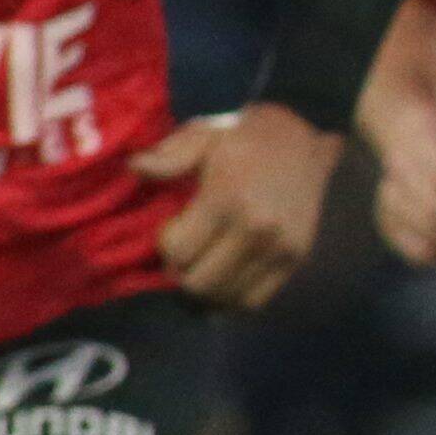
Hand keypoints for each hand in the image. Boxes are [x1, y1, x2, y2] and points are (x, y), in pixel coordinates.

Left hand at [134, 105, 337, 307]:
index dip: (167, 246)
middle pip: (199, 283)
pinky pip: (255, 300)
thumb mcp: (202, 135)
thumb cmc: (242, 136)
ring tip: (206, 266)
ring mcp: (278, 248)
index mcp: (226, 198)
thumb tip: (133, 167)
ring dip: (208, 289)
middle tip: (186, 252)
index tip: (173, 229)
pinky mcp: (295, 258)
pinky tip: (227, 278)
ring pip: (227, 298)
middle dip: (183, 272)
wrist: (302, 134)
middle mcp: (255, 230)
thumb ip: (167, 157)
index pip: (179, 252)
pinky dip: (234, 298)